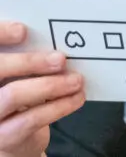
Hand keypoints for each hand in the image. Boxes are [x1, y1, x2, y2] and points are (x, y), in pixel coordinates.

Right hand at [0, 21, 84, 156]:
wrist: (15, 136)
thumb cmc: (18, 94)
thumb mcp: (18, 73)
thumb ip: (25, 58)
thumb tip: (57, 37)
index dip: (0, 35)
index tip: (22, 30)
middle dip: (28, 62)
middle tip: (59, 59)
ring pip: (12, 96)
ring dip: (50, 85)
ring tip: (76, 80)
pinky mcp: (4, 136)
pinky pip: (30, 119)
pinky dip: (59, 106)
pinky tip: (76, 98)